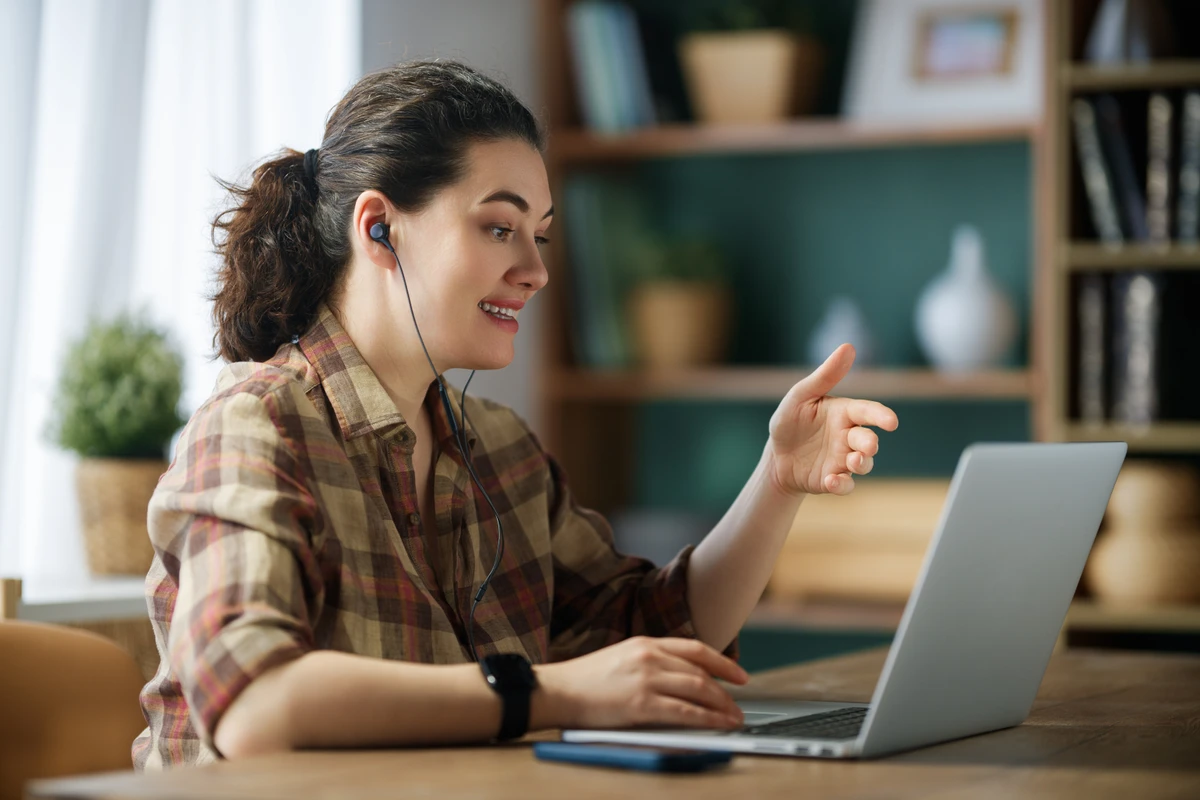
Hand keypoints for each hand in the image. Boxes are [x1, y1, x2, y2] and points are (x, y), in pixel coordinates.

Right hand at [532, 636, 748, 730]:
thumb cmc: (585, 679)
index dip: (722, 662)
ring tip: (734, 718)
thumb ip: (651, 663)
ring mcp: (646, 679)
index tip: (738, 675)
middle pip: (701, 671)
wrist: (558, 690)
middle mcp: (649, 656)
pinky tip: (719, 724)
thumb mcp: (622, 657)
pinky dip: (708, 719)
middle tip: (738, 704)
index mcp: (645, 642)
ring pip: (698, 689)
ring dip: (722, 706)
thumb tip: (683, 681)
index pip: (695, 649)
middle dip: (725, 690)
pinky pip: (685, 712)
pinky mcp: (642, 704)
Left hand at [767, 343, 898, 496]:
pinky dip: (842, 485)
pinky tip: (831, 481)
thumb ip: (825, 376)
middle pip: (868, 440)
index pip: (867, 411)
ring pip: (864, 463)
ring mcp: (843, 460)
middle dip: (870, 443)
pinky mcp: (834, 480)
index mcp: (844, 413)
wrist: (776, 456)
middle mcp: (848, 436)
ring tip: (852, 463)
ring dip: (862, 464)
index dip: (880, 416)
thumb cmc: (790, 421)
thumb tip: (848, 347)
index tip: (891, 422)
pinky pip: (846, 485)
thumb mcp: (801, 396)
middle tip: (866, 446)